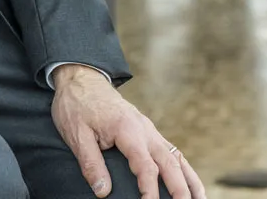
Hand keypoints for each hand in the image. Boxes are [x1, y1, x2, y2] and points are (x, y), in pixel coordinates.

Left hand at [51, 66, 202, 198]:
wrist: (82, 79)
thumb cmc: (78, 105)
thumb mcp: (77, 135)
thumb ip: (91, 164)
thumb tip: (102, 192)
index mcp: (127, 129)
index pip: (145, 165)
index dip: (149, 189)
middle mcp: (145, 129)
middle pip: (169, 163)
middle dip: (179, 189)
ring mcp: (149, 130)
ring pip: (176, 157)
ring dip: (189, 180)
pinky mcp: (149, 131)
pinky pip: (171, 151)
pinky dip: (184, 168)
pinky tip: (189, 182)